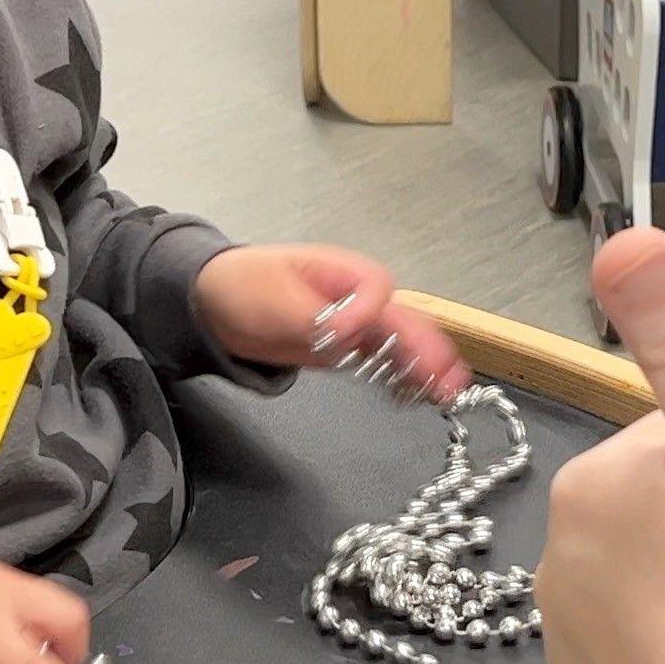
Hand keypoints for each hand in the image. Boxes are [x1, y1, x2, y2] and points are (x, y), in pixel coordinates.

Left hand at [193, 242, 469, 402]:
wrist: (215, 304)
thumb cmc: (242, 285)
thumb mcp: (271, 298)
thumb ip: (312, 316)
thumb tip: (344, 335)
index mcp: (341, 270)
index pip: (375, 289)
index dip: (365, 314)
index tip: (343, 338)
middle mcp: (356, 297)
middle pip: (402, 318)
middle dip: (426, 346)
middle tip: (446, 376)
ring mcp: (355, 324)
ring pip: (401, 342)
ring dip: (425, 364)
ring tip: (449, 390)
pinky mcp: (347, 350)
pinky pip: (382, 362)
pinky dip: (402, 376)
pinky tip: (420, 393)